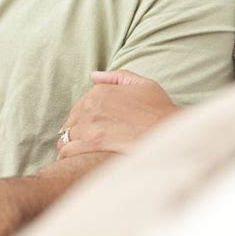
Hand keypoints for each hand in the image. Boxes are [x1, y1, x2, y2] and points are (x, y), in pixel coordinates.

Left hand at [57, 69, 179, 158]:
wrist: (168, 134)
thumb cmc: (159, 109)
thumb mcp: (142, 84)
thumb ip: (116, 77)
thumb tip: (93, 75)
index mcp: (101, 91)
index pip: (80, 104)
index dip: (87, 116)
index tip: (96, 125)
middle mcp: (91, 106)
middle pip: (71, 120)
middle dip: (78, 129)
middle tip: (91, 140)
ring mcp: (89, 126)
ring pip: (66, 136)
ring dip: (72, 142)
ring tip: (84, 151)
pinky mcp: (91, 145)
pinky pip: (67, 150)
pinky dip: (69, 155)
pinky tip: (79, 160)